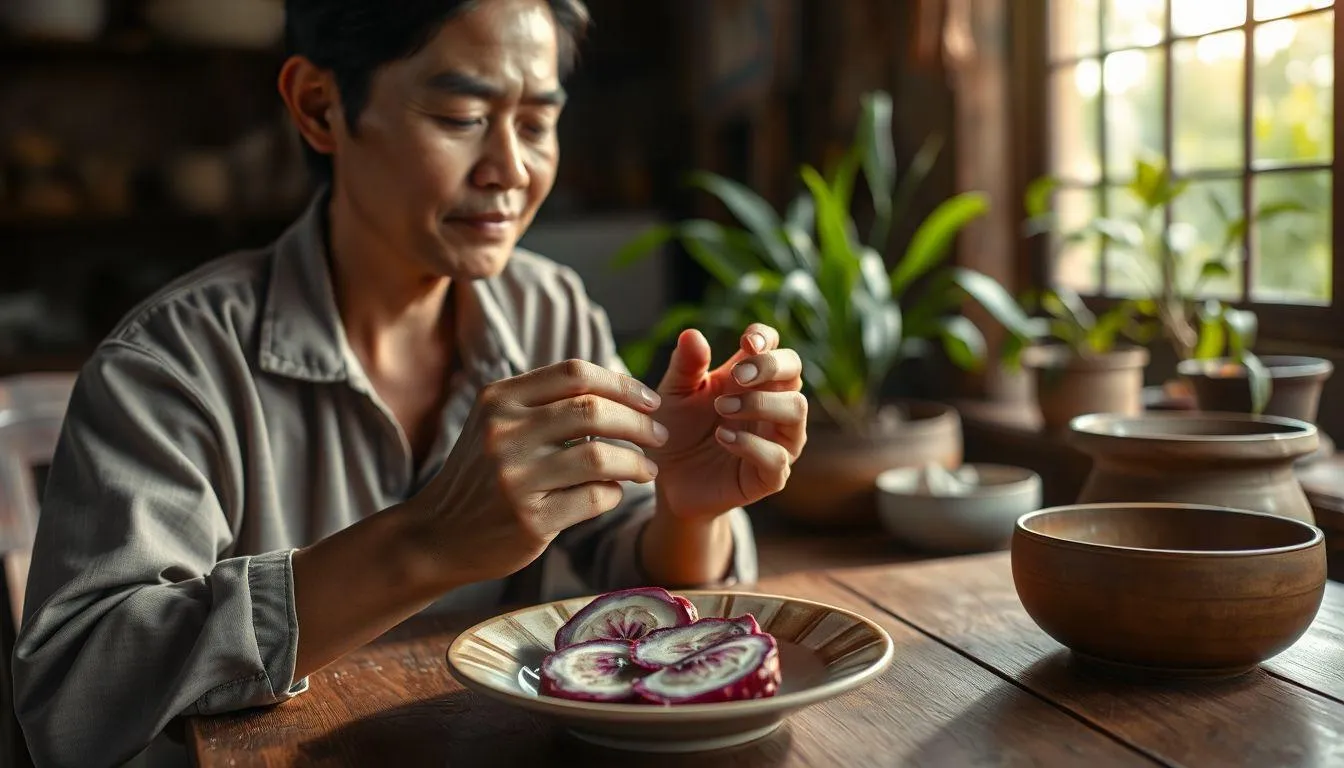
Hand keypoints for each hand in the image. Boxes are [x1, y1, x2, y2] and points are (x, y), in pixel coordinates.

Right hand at [410, 359, 667, 585]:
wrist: (436, 536)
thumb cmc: (481, 475)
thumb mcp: (496, 424)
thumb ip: (544, 401)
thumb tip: (618, 386)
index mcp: (498, 400)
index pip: (574, 373)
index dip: (621, 383)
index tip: (650, 400)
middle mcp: (503, 433)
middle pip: (593, 411)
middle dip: (639, 422)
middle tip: (660, 435)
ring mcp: (515, 478)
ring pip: (601, 457)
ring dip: (636, 462)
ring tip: (648, 469)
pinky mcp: (529, 520)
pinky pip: (594, 499)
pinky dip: (615, 494)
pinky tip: (614, 494)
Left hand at [645, 323, 806, 520]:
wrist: (669, 482)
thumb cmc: (679, 431)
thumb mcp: (674, 394)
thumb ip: (685, 366)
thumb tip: (693, 334)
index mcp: (752, 379)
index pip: (775, 347)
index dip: (766, 338)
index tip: (746, 341)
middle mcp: (772, 405)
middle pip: (794, 371)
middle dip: (770, 366)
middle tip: (736, 376)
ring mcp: (776, 440)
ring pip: (796, 410)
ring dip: (760, 403)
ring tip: (722, 408)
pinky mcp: (771, 476)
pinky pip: (778, 457)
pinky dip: (751, 444)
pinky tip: (722, 437)